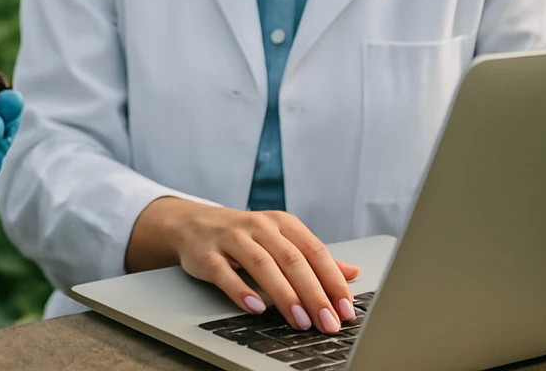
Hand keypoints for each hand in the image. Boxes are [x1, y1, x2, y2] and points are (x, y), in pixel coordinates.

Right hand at [173, 202, 359, 334]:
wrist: (193, 222)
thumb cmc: (244, 235)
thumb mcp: (280, 239)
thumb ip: (313, 257)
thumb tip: (352, 272)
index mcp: (282, 222)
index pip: (314, 251)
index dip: (333, 281)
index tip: (345, 310)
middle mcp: (259, 226)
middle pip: (292, 260)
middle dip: (313, 294)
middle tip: (327, 323)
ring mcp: (231, 238)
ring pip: (262, 265)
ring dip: (284, 295)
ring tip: (300, 321)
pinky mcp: (206, 253)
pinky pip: (224, 273)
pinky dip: (241, 291)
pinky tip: (256, 308)